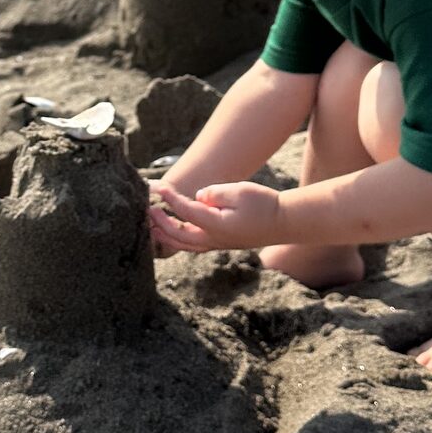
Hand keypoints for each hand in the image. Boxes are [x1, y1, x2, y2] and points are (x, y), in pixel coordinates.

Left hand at [150, 180, 283, 253]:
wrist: (285, 222)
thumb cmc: (263, 204)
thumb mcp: (239, 191)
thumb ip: (215, 193)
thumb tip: (199, 198)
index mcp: (216, 225)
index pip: (184, 211)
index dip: (169, 198)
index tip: (156, 187)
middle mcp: (214, 239)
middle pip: (178, 235)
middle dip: (159, 223)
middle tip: (146, 210)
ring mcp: (218, 244)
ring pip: (185, 244)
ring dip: (166, 236)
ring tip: (152, 227)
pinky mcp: (223, 243)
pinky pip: (194, 245)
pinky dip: (180, 239)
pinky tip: (174, 232)